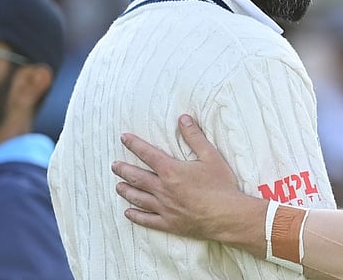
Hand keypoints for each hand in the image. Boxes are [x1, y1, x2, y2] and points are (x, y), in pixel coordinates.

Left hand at [111, 114, 245, 240]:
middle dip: (124, 169)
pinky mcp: (169, 223)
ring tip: (118, 186)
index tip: (124, 138)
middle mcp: (163, 189)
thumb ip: (195, 137)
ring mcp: (164, 208)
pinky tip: (128, 212)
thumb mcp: (211, 156)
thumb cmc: (221, 186)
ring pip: (138, 198)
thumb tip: (183, 118)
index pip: (148, 154)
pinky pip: (147, 220)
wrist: (227, 216)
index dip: (135, 144)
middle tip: (114, 165)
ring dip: (126, 190)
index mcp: (171, 171)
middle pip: (137, 177)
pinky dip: (136, 216)